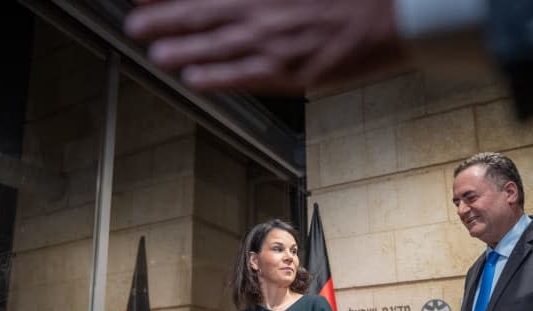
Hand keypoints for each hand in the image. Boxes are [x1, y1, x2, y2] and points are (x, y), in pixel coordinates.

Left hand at [124, 0, 403, 91]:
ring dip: (181, 52)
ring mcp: (276, 46)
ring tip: (154, 53)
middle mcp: (263, 14)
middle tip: (135, 24)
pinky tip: (195, 81)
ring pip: (217, 50)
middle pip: (201, 16)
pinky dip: (217, 79)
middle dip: (163, 20)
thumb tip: (239, 2)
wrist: (397, 15)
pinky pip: (245, 79)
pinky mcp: (293, 74)